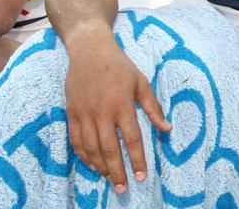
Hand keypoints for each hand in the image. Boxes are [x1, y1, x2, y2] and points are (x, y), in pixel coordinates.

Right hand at [64, 32, 171, 192]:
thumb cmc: (120, 66)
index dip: (138, 159)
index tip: (142, 176)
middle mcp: (102, 112)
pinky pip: (76, 140)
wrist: (89, 50)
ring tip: (110, 179)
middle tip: (124, 188)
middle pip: (109, 149)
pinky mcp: (71, 113)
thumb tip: (167, 129)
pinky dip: (84, 156)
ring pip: (91, 148)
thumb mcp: (141, 82)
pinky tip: (93, 165)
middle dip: (117, 171)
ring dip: (101, 167)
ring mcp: (84, 113)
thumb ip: (153, 107)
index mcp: (122, 104)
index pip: (132, 139)